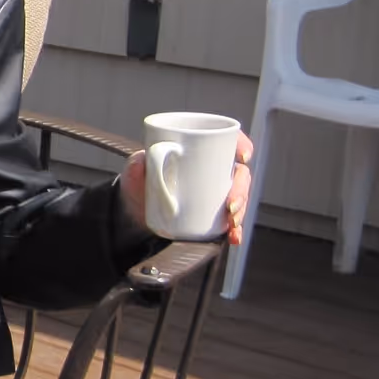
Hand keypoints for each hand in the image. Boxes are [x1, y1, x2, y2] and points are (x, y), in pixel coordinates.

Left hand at [120, 132, 253, 244]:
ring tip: (231, 221)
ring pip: (239, 197)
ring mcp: (216, 193)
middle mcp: (213, 171)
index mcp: (200, 151)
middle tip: (230, 203)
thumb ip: (136, 164)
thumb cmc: (140, 181)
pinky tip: (234, 236)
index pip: (228, 141)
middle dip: (241, 188)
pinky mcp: (214, 214)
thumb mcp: (135, 170)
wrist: (135, 210)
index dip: (242, 144)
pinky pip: (231, 221)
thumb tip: (141, 161)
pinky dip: (236, 230)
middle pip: (239, 173)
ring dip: (242, 210)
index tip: (243, 155)